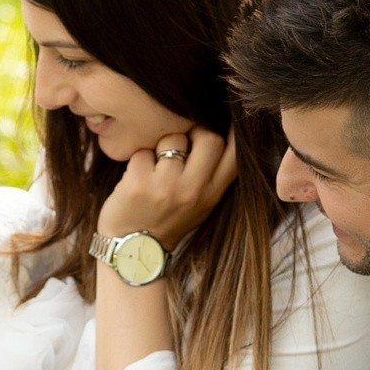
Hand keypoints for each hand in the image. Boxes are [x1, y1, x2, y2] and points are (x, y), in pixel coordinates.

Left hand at [96, 127, 237, 249]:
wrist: (134, 251)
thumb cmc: (168, 219)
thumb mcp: (201, 204)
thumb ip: (213, 174)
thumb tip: (221, 128)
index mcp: (212, 194)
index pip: (235, 153)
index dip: (234, 131)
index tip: (226, 119)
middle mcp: (193, 190)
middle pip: (209, 136)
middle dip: (195, 132)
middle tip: (183, 143)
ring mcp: (166, 187)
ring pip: (173, 139)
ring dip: (161, 148)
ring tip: (156, 169)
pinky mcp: (138, 184)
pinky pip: (142, 151)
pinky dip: (138, 161)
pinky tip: (136, 179)